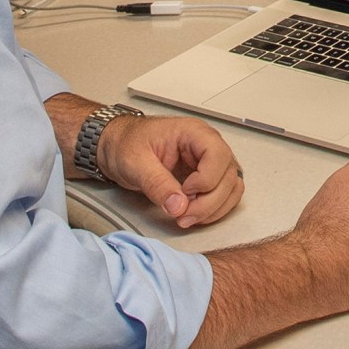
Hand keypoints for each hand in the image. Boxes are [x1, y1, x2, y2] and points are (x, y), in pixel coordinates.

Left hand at [98, 114, 245, 228]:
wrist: (117, 146)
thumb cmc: (126, 144)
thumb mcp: (135, 162)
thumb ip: (156, 183)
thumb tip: (178, 205)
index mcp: (192, 132)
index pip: (218, 155)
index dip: (206, 179)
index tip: (184, 192)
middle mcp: (206, 145)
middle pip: (228, 175)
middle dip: (208, 202)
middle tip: (183, 215)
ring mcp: (209, 161)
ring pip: (231, 188)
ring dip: (214, 209)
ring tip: (187, 217)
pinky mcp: (206, 177)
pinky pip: (224, 195)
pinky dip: (213, 210)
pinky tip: (192, 214)